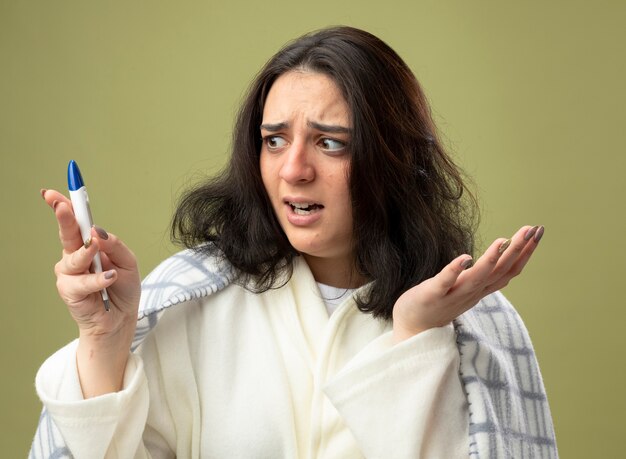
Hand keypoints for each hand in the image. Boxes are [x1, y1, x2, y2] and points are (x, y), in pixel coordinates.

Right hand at [42, 188, 140, 394]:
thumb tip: (97, 233)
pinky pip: (81, 282)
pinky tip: (109, 279)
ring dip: (87, 255)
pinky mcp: (70, 292)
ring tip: (101, 258)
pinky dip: (97, 280)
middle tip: (60, 205)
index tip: (56, 192)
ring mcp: (70, 274)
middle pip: (67, 233)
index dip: (67, 206)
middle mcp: (76, 257)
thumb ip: (114, 246)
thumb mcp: (128, 263)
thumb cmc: (122, 290)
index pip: (77, 223)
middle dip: (63, 217)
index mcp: (89, 245)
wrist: (120, 319)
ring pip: (73, 258)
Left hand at [392, 225, 542, 342]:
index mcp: (480, 290)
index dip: (524, 253)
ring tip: (503, 240)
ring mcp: (453, 295)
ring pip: (477, 277)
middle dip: (517, 250)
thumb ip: (483, 275)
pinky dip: (455, 270)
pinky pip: (445, 282)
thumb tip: (501, 253)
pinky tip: (465, 257)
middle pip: (499, 271)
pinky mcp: (432, 295)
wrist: (414, 329)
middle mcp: (471, 293)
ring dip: (491, 259)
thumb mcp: (467, 289)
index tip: (537, 232)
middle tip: (533, 230)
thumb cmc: (440, 304)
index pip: (508, 271)